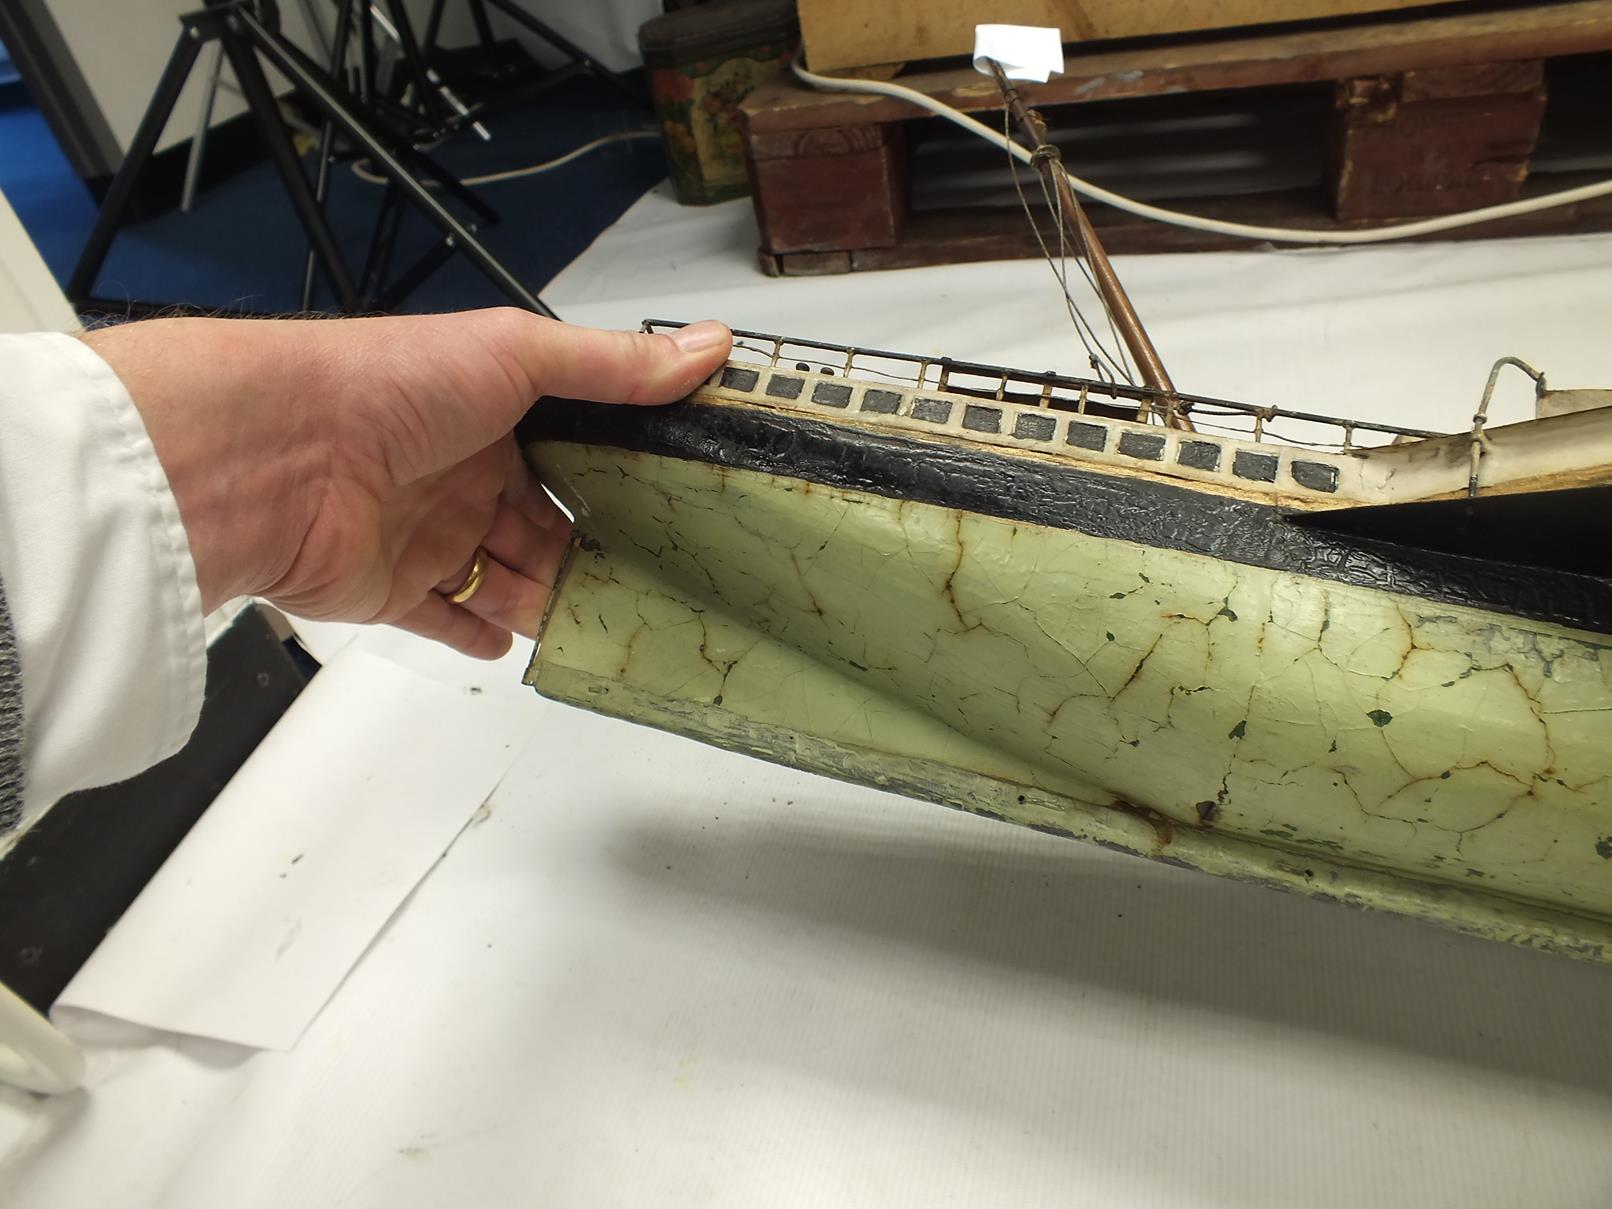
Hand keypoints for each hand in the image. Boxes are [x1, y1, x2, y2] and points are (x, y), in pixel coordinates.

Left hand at [83, 310, 731, 657]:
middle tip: (660, 583)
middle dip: (597, 552)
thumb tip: (708, 346)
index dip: (621, 479)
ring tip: (615, 626)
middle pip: (546, 525)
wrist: (275, 453)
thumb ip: (613, 365)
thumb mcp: (518, 354)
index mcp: (493, 412)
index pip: (573, 452)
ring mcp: (428, 535)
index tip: (677, 507)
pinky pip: (446, 619)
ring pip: (509, 578)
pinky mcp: (392, 590)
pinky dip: (482, 633)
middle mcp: (462, 472)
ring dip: (555, 600)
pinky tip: (522, 643)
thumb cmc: (389, 385)